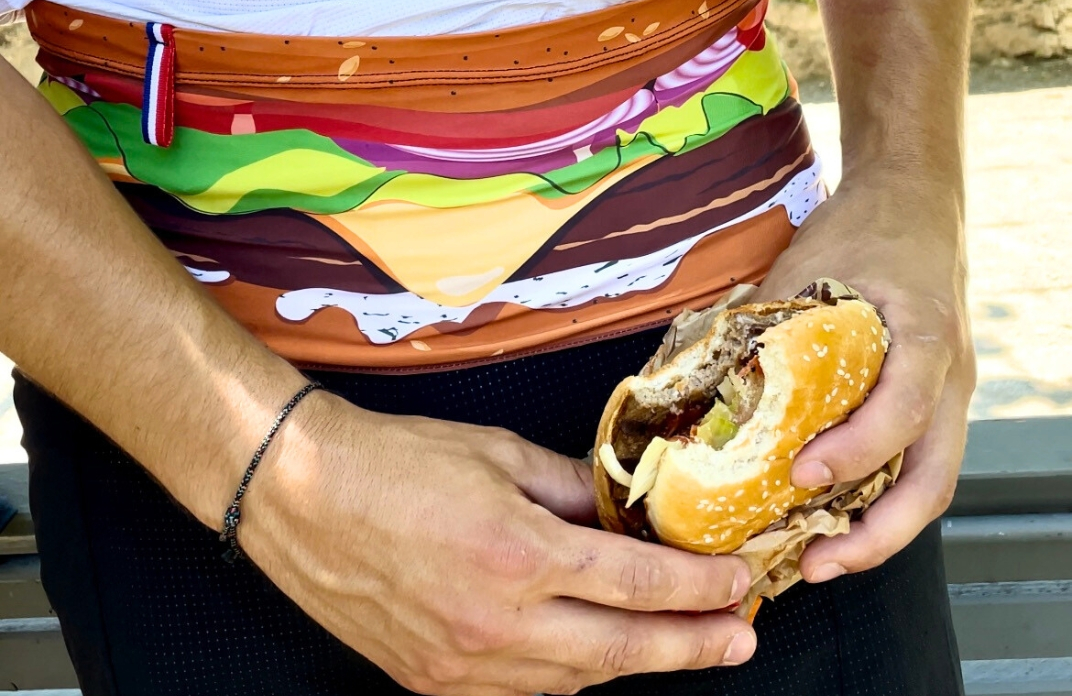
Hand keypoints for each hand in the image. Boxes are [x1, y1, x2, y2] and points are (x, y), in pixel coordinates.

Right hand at [238, 390, 757, 695]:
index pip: (636, 583)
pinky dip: (571, 673)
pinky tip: (594, 654)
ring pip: (577, 679)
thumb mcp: (498, 454)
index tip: (737, 583)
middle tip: (739, 639)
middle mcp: (496, 620)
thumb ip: (572, 489)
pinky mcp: (433, 680)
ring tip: (677, 646)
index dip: (697, 587)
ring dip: (634, 663)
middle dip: (692, 647)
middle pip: (622, 649)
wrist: (299, 495)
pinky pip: (524, 688)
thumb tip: (622, 509)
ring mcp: (463, 662)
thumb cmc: (394, 460)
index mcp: (518, 552)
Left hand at [752, 168, 976, 581]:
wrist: (914, 201)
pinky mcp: (933, 402)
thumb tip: (700, 394)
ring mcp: (949, 394)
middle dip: (877, 534)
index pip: (903, 409)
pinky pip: (917, 466)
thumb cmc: (861, 229)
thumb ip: (767, 330)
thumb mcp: (807, 265)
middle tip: (814, 564)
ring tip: (819, 560)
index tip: (800, 473)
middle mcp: (950, 376)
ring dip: (879, 532)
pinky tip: (832, 520)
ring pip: (931, 484)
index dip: (854, 451)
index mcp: (923, 333)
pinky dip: (879, 502)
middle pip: (934, 478)